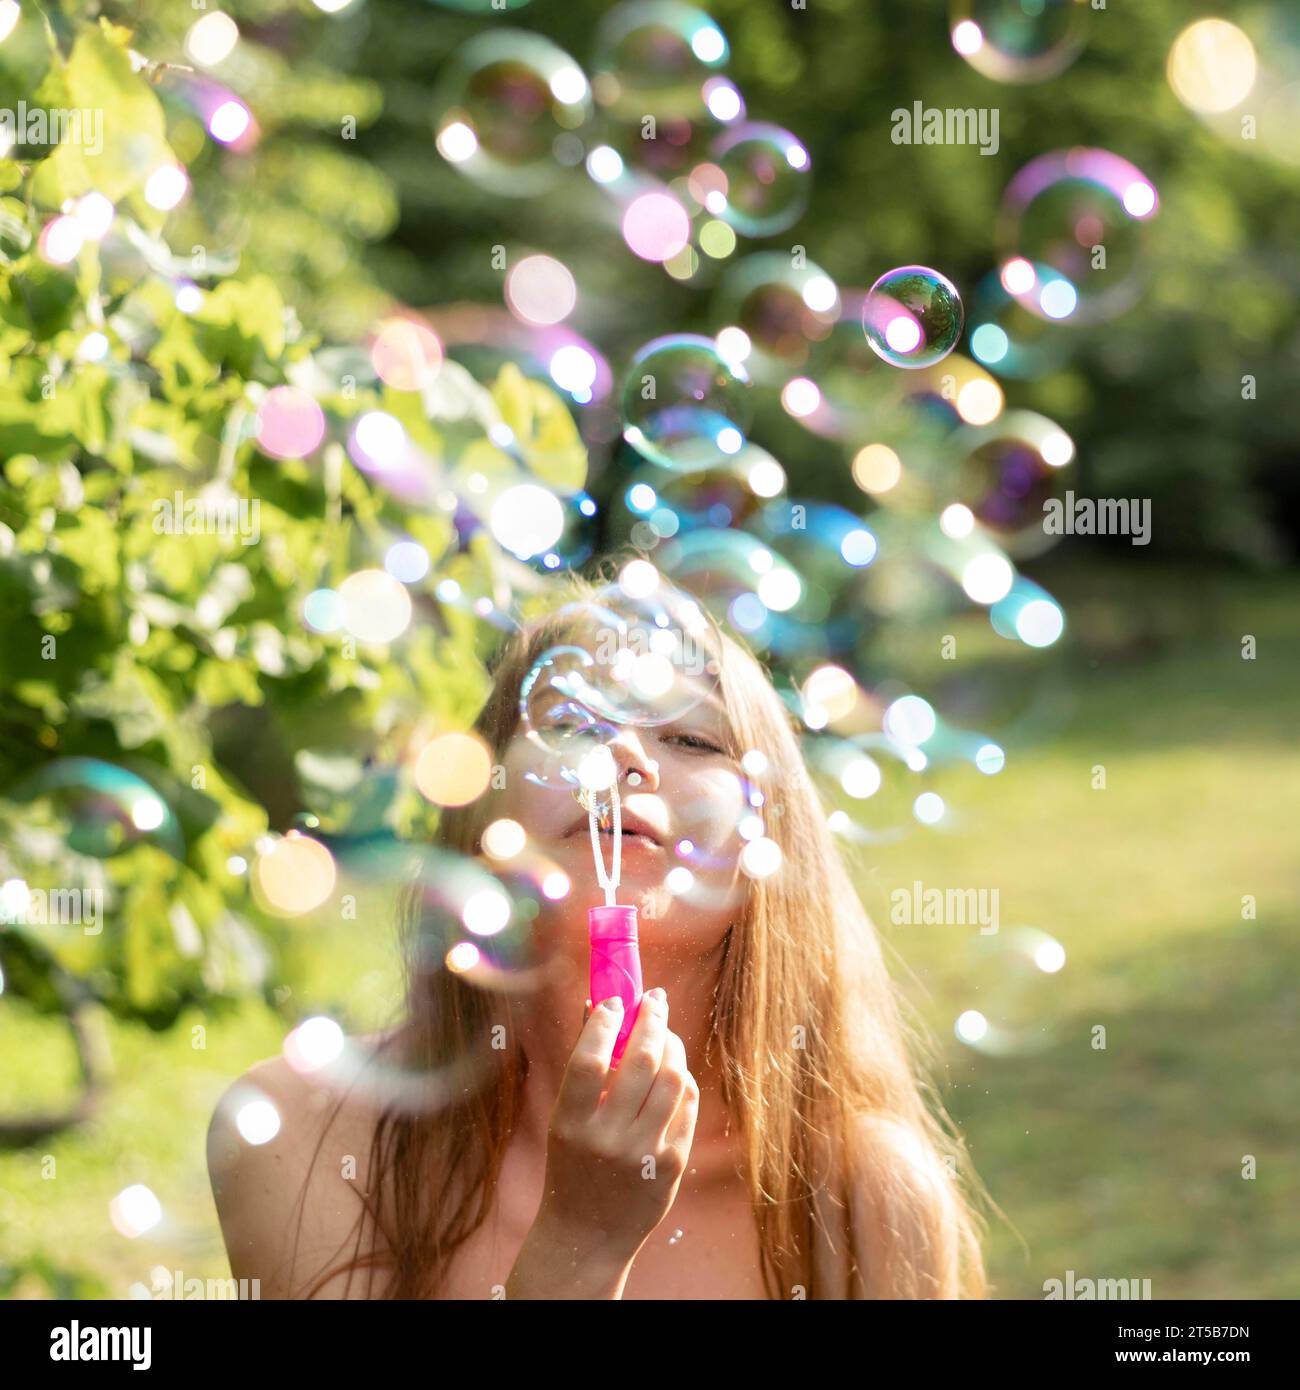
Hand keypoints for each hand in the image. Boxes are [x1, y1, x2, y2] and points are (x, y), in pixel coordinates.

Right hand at [533, 987, 698, 1263]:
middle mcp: (608, 1139)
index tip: (614, 1001)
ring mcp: (644, 1153)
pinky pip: (687, 1104)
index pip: (590, 1059)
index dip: (604, 1023)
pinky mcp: (672, 1163)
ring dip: (671, 1045)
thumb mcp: (565, 1118)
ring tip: (664, 1033)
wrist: (587, 1234)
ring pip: (672, 1078)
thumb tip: (597, 1005)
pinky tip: (673, 1070)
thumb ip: (583, 1063)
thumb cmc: (572, 1163)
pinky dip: (681, 1079)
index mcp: (571, 1124)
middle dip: (651, 1021)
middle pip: (641, 1061)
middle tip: (654, 999)